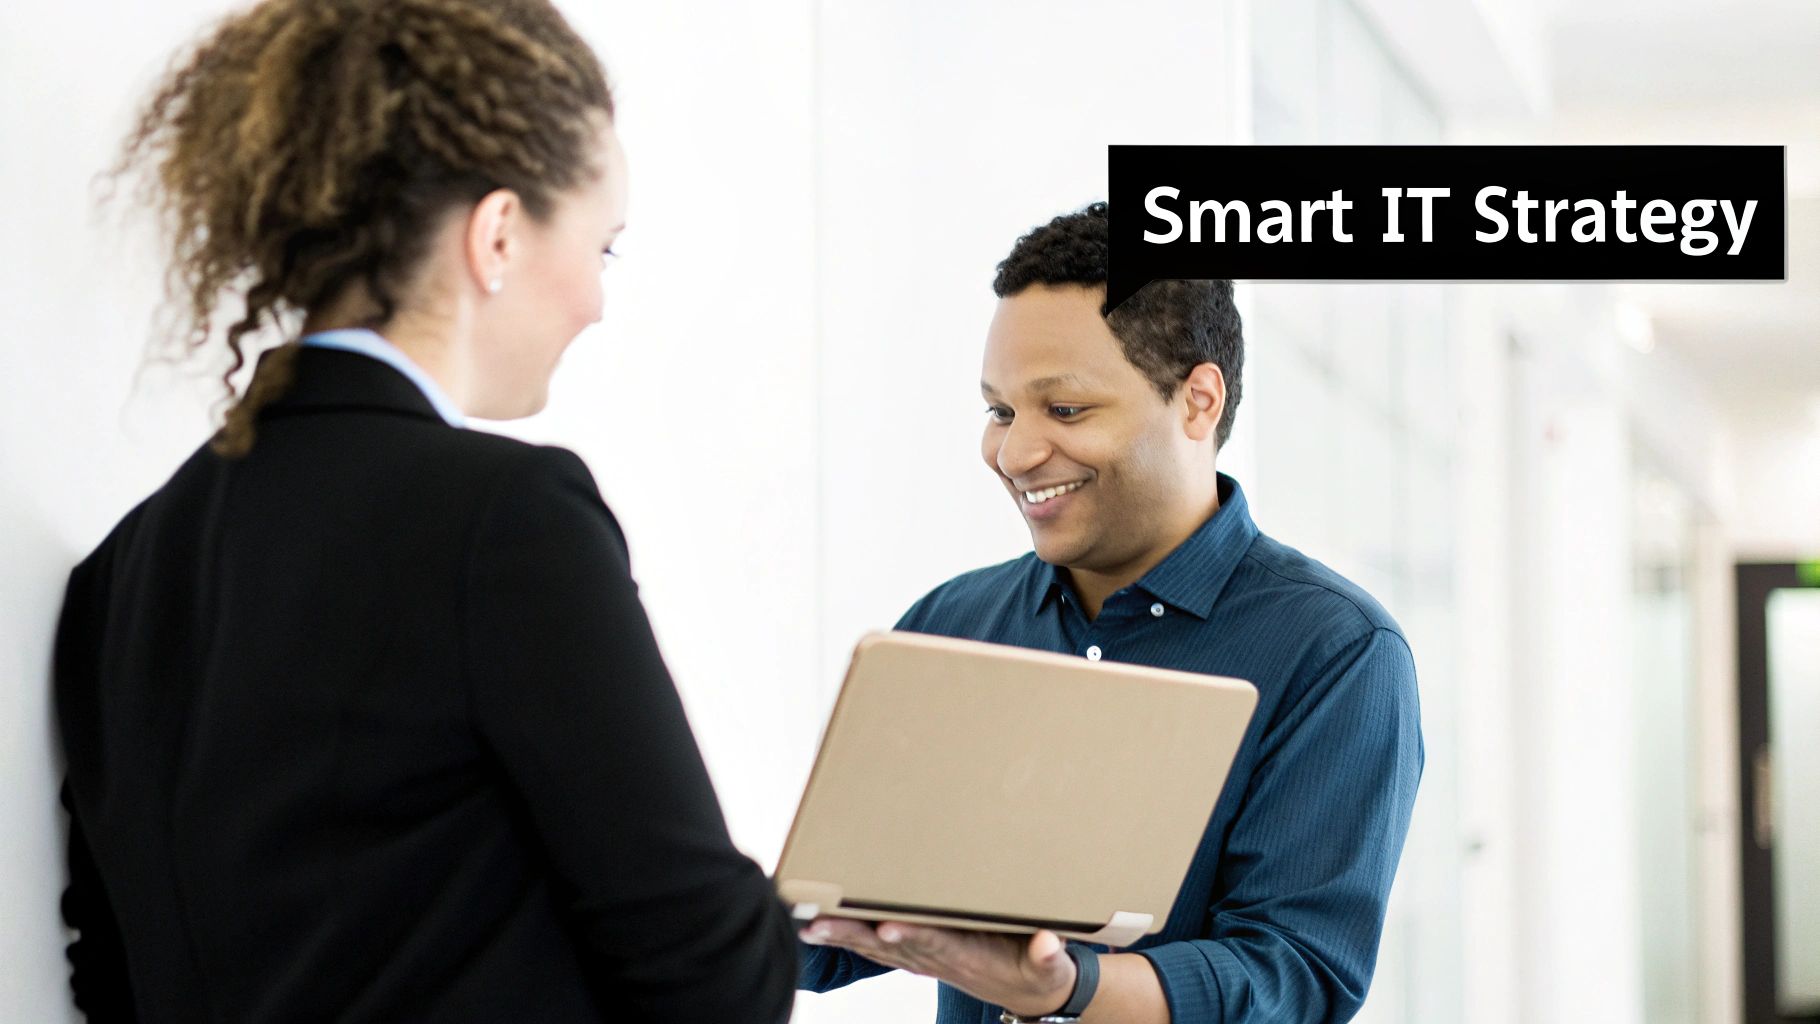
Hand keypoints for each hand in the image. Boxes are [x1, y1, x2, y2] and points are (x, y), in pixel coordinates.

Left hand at [801, 917, 1075, 1017]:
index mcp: (967, 955)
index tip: (885, 928)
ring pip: (877, 946)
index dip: (910, 936)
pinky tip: (825, 927)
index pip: (934, 943)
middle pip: (890, 945)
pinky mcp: (921, 954)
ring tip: (808, 924)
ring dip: (843, 935)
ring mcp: (925, 958)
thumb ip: (1049, 955)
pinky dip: (853, 936)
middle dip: (854, 934)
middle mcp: (938, 958)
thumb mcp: (1049, 966)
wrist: (1028, 990)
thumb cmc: (1036, 969)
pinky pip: (881, 945)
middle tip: (818, 924)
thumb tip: (1047, 944)